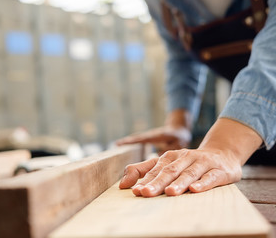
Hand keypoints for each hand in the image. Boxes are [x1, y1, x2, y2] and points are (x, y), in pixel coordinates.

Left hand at [119, 118, 262, 196]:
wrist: (223, 153)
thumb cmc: (189, 162)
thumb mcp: (166, 163)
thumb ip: (143, 171)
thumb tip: (123, 184)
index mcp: (171, 157)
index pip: (156, 169)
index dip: (145, 180)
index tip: (135, 191)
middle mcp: (185, 158)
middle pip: (170, 171)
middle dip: (157, 182)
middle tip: (146, 193)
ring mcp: (203, 163)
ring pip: (189, 173)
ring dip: (179, 183)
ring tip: (169, 192)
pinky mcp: (219, 171)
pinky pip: (211, 177)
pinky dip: (203, 183)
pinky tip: (195, 190)